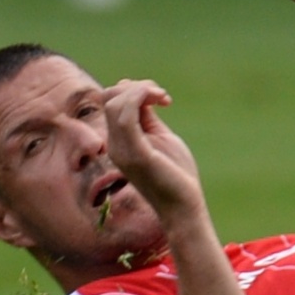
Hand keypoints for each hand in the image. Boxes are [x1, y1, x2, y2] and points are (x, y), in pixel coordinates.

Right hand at [96, 78, 206, 230]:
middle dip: (137, 86)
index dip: (132, 89)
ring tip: (163, 97)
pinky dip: (142, 98)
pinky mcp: (136, 154)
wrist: (184, 207)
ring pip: (116, 103)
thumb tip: (143, 94)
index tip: (161, 97)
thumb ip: (148, 117)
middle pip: (110, 98)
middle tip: (162, 96)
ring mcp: (122, 151)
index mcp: (119, 142)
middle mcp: (114, 146)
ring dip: (142, 90)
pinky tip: (162, 100)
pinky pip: (126, 116)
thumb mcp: (160, 137)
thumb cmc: (176, 174)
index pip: (111, 102)